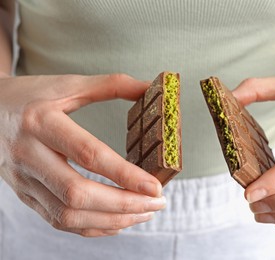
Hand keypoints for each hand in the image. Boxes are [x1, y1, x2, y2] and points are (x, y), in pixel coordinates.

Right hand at [0, 74, 165, 236]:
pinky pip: (59, 221)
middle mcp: (29, 155)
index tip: (155, 186)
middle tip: (157, 202)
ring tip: (145, 212)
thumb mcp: (68, 84)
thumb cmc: (32, 96)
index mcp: (42, 123)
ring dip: (112, 219)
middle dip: (123, 204)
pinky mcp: (25, 194)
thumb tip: (149, 87)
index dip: (124, 174)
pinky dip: (92, 227)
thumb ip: (111, 85)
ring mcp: (24, 180)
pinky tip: (118, 220)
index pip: (88, 155)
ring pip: (68, 215)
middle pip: (77, 194)